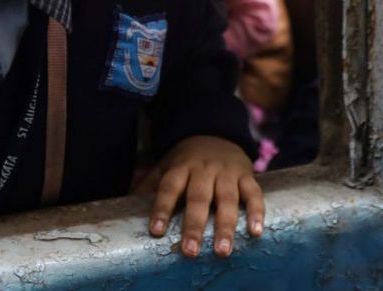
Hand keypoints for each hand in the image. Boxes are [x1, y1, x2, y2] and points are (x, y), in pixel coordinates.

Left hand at [146, 135, 263, 257]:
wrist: (217, 132)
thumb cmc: (187, 159)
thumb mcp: (166, 165)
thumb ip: (149, 184)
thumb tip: (126, 202)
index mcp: (181, 166)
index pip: (169, 187)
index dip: (162, 208)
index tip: (156, 231)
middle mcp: (204, 169)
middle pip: (198, 197)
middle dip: (194, 225)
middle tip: (190, 250)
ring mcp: (227, 172)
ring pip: (227, 198)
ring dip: (225, 225)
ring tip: (223, 250)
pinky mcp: (246, 175)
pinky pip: (254, 194)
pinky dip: (256, 212)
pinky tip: (255, 232)